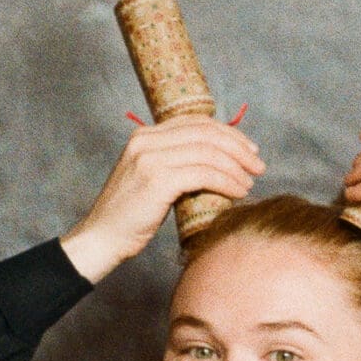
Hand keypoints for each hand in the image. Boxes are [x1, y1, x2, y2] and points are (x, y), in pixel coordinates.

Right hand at [60, 116, 264, 280]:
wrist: (101, 238)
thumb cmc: (129, 216)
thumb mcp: (150, 179)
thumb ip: (175, 164)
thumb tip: (218, 164)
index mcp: (144, 135)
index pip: (196, 122)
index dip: (228, 134)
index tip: (249, 150)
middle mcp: (146, 140)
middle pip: (206, 133)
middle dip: (239, 148)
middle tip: (258, 166)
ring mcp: (150, 158)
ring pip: (208, 153)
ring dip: (236, 168)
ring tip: (250, 183)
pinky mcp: (157, 180)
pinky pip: (204, 174)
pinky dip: (227, 182)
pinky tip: (238, 192)